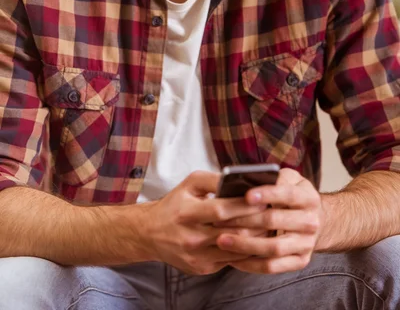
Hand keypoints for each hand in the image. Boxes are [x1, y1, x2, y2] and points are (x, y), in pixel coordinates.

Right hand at [139, 171, 265, 274]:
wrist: (150, 233)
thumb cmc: (175, 204)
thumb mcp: (189, 183)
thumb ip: (214, 179)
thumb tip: (240, 179)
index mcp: (187, 212)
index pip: (221, 209)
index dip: (245, 205)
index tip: (264, 198)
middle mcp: (191, 236)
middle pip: (232, 231)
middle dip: (256, 222)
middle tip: (275, 213)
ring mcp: (197, 256)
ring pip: (235, 249)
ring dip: (256, 239)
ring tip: (271, 226)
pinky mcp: (201, 268)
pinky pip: (231, 260)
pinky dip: (246, 250)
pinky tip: (258, 241)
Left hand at [215, 168, 321, 273]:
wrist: (313, 219)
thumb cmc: (290, 194)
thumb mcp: (287, 180)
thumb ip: (271, 178)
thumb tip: (244, 180)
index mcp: (309, 197)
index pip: (287, 194)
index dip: (267, 194)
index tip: (246, 195)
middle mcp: (311, 222)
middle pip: (275, 221)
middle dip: (245, 220)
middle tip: (219, 219)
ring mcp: (307, 244)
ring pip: (273, 248)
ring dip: (245, 245)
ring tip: (221, 240)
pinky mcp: (300, 261)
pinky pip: (272, 266)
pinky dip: (251, 264)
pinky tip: (232, 258)